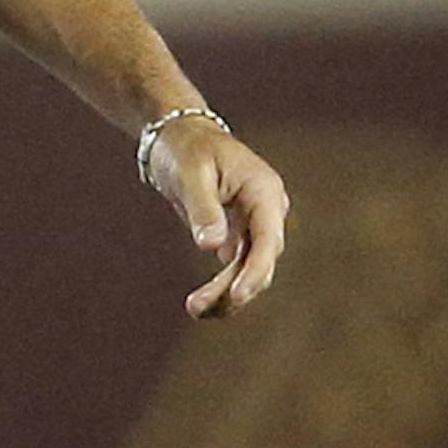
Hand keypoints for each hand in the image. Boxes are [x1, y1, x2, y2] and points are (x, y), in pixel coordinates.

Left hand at [146, 118, 289, 319]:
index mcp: (264, 191)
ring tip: (195, 310)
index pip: (268, 238)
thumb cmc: (186, 150)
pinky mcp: (239, 233)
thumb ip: (203, 209)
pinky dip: (222, 285)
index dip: (255, 270)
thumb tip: (212, 247)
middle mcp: (267, 210)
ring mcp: (255, 223)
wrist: (179, 138)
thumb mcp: (190, 174)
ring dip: (226, 293)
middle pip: (261, 260)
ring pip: (249, 268)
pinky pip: (237, 266)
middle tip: (197, 308)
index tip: (237, 294)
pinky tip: (203, 303)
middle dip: (234, 289)